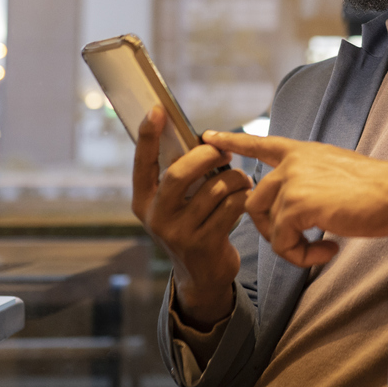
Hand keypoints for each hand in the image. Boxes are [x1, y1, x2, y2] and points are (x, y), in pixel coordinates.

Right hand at [132, 106, 251, 326]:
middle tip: (223, 151)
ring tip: (241, 179)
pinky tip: (245, 197)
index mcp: (143, 201)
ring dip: (234, 178)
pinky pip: (230, 208)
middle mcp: (155, 217)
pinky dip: (243, 197)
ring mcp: (178, 233)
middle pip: (179, 173)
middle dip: (206, 155)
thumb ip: (180, 177)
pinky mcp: (203, 244)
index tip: (156, 110)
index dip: (147, 136)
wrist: (202, 276)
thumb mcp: (175, 205)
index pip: (142, 163)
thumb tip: (201, 139)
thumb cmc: (192, 226)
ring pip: (213, 189)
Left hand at [202, 130, 387, 267]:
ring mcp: (292, 181)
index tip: (209, 138)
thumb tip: (296, 208)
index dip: (233, 142)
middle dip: (270, 229)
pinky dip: (302, 256)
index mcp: (302, 152)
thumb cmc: (375, 190)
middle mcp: (292, 163)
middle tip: (303, 243)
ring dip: (290, 246)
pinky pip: (282, 242)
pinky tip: (329, 250)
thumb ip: (310, 182)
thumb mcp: (335, 174)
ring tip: (321, 248)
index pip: (260, 143)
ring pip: (267, 224)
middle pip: (254, 201)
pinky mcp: (297, 204)